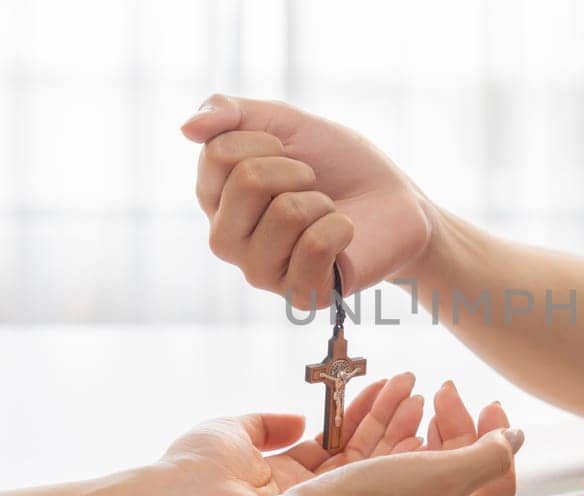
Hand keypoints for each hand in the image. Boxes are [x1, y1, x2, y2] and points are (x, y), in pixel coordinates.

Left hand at [161, 372, 442, 495]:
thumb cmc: (196, 466)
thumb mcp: (232, 428)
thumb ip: (268, 423)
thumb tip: (299, 419)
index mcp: (279, 470)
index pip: (332, 441)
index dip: (360, 415)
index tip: (385, 391)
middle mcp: (302, 490)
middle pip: (356, 452)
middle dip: (387, 420)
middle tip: (414, 392)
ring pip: (366, 466)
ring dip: (396, 433)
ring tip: (421, 402)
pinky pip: (363, 482)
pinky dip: (392, 458)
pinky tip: (414, 434)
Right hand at [179, 95, 431, 306]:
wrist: (396, 201)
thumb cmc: (339, 165)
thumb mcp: (285, 123)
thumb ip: (231, 114)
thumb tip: (186, 128)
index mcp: (216, 198)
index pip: (219, 153)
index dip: (268, 142)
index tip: (288, 154)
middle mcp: (228, 239)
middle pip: (248, 181)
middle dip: (296, 169)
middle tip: (312, 185)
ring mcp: (260, 272)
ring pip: (286, 213)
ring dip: (321, 201)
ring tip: (326, 213)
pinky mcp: (299, 294)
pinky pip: (315, 246)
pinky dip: (341, 228)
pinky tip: (342, 238)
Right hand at [229, 384, 519, 495]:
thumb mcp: (443, 475)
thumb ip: (488, 456)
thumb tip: (514, 441)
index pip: (497, 480)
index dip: (498, 436)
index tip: (488, 405)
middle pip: (458, 473)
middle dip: (456, 425)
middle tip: (446, 393)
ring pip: (422, 471)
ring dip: (424, 429)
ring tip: (416, 399)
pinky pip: (390, 477)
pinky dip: (394, 446)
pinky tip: (386, 426)